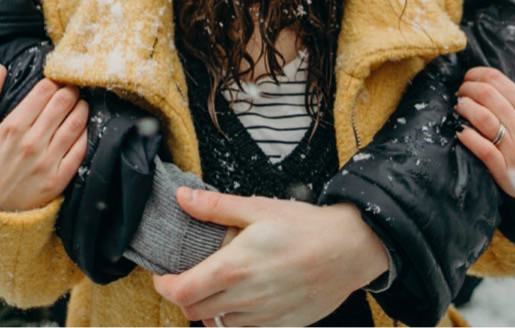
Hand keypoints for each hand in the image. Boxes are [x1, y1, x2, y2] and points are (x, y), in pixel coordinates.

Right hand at [0, 65, 88, 211]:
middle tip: (71, 88)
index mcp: (12, 128)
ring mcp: (47, 162)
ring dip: (82, 107)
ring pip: (76, 122)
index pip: (44, 91)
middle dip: (70, 90)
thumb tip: (1, 69)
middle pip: (63, 102)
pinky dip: (85, 133)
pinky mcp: (59, 179)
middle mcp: (31, 143)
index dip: (53, 81)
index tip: (55, 81)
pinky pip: (80, 149)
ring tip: (80, 103)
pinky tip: (82, 127)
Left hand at [151, 188, 388, 326]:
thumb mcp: (258, 208)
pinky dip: (236, 319)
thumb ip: (216, 207)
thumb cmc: (306, 227)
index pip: (181, 292)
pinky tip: (245, 299)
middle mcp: (244, 298)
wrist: (349, 250)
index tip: (164, 275)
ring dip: (211, 309)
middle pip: (194, 312)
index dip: (164, 286)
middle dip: (185, 297)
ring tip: (218, 287)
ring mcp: (263, 316)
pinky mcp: (280, 326)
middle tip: (190, 278)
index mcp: (233, 268)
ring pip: (219, 324)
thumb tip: (183, 198)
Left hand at [455, 45, 514, 198]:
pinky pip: (482, 149)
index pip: (498, 81)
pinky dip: (467, 137)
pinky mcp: (505, 170)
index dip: (477, 74)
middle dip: (467, 89)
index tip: (469, 78)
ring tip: (458, 106)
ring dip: (464, 108)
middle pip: (487, 96)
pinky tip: (461, 131)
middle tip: (460, 91)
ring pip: (483, 120)